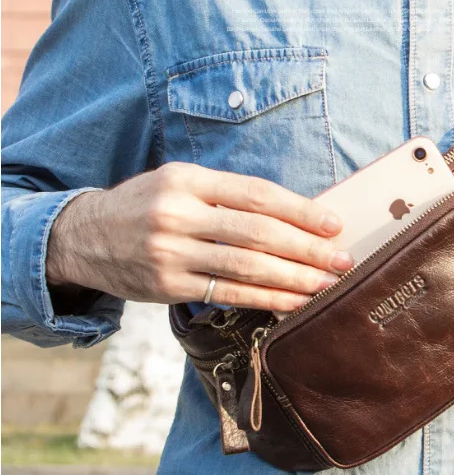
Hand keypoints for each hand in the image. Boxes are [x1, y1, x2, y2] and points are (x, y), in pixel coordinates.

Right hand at [46, 162, 353, 311]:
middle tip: (343, 259)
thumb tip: (295, 216)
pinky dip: (267, 300)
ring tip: (327, 284)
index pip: (256, 194)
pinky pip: (228, 295)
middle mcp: (178, 214)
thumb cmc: (147, 204)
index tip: (333, 224)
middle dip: (307, 248)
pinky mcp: (167, 286)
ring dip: (294, 278)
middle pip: (257, 232)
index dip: (300, 210)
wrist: (83, 236)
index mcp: (187, 180)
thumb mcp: (181, 182)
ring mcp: (171, 253)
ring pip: (246, 267)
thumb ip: (228, 195)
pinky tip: (294, 302)